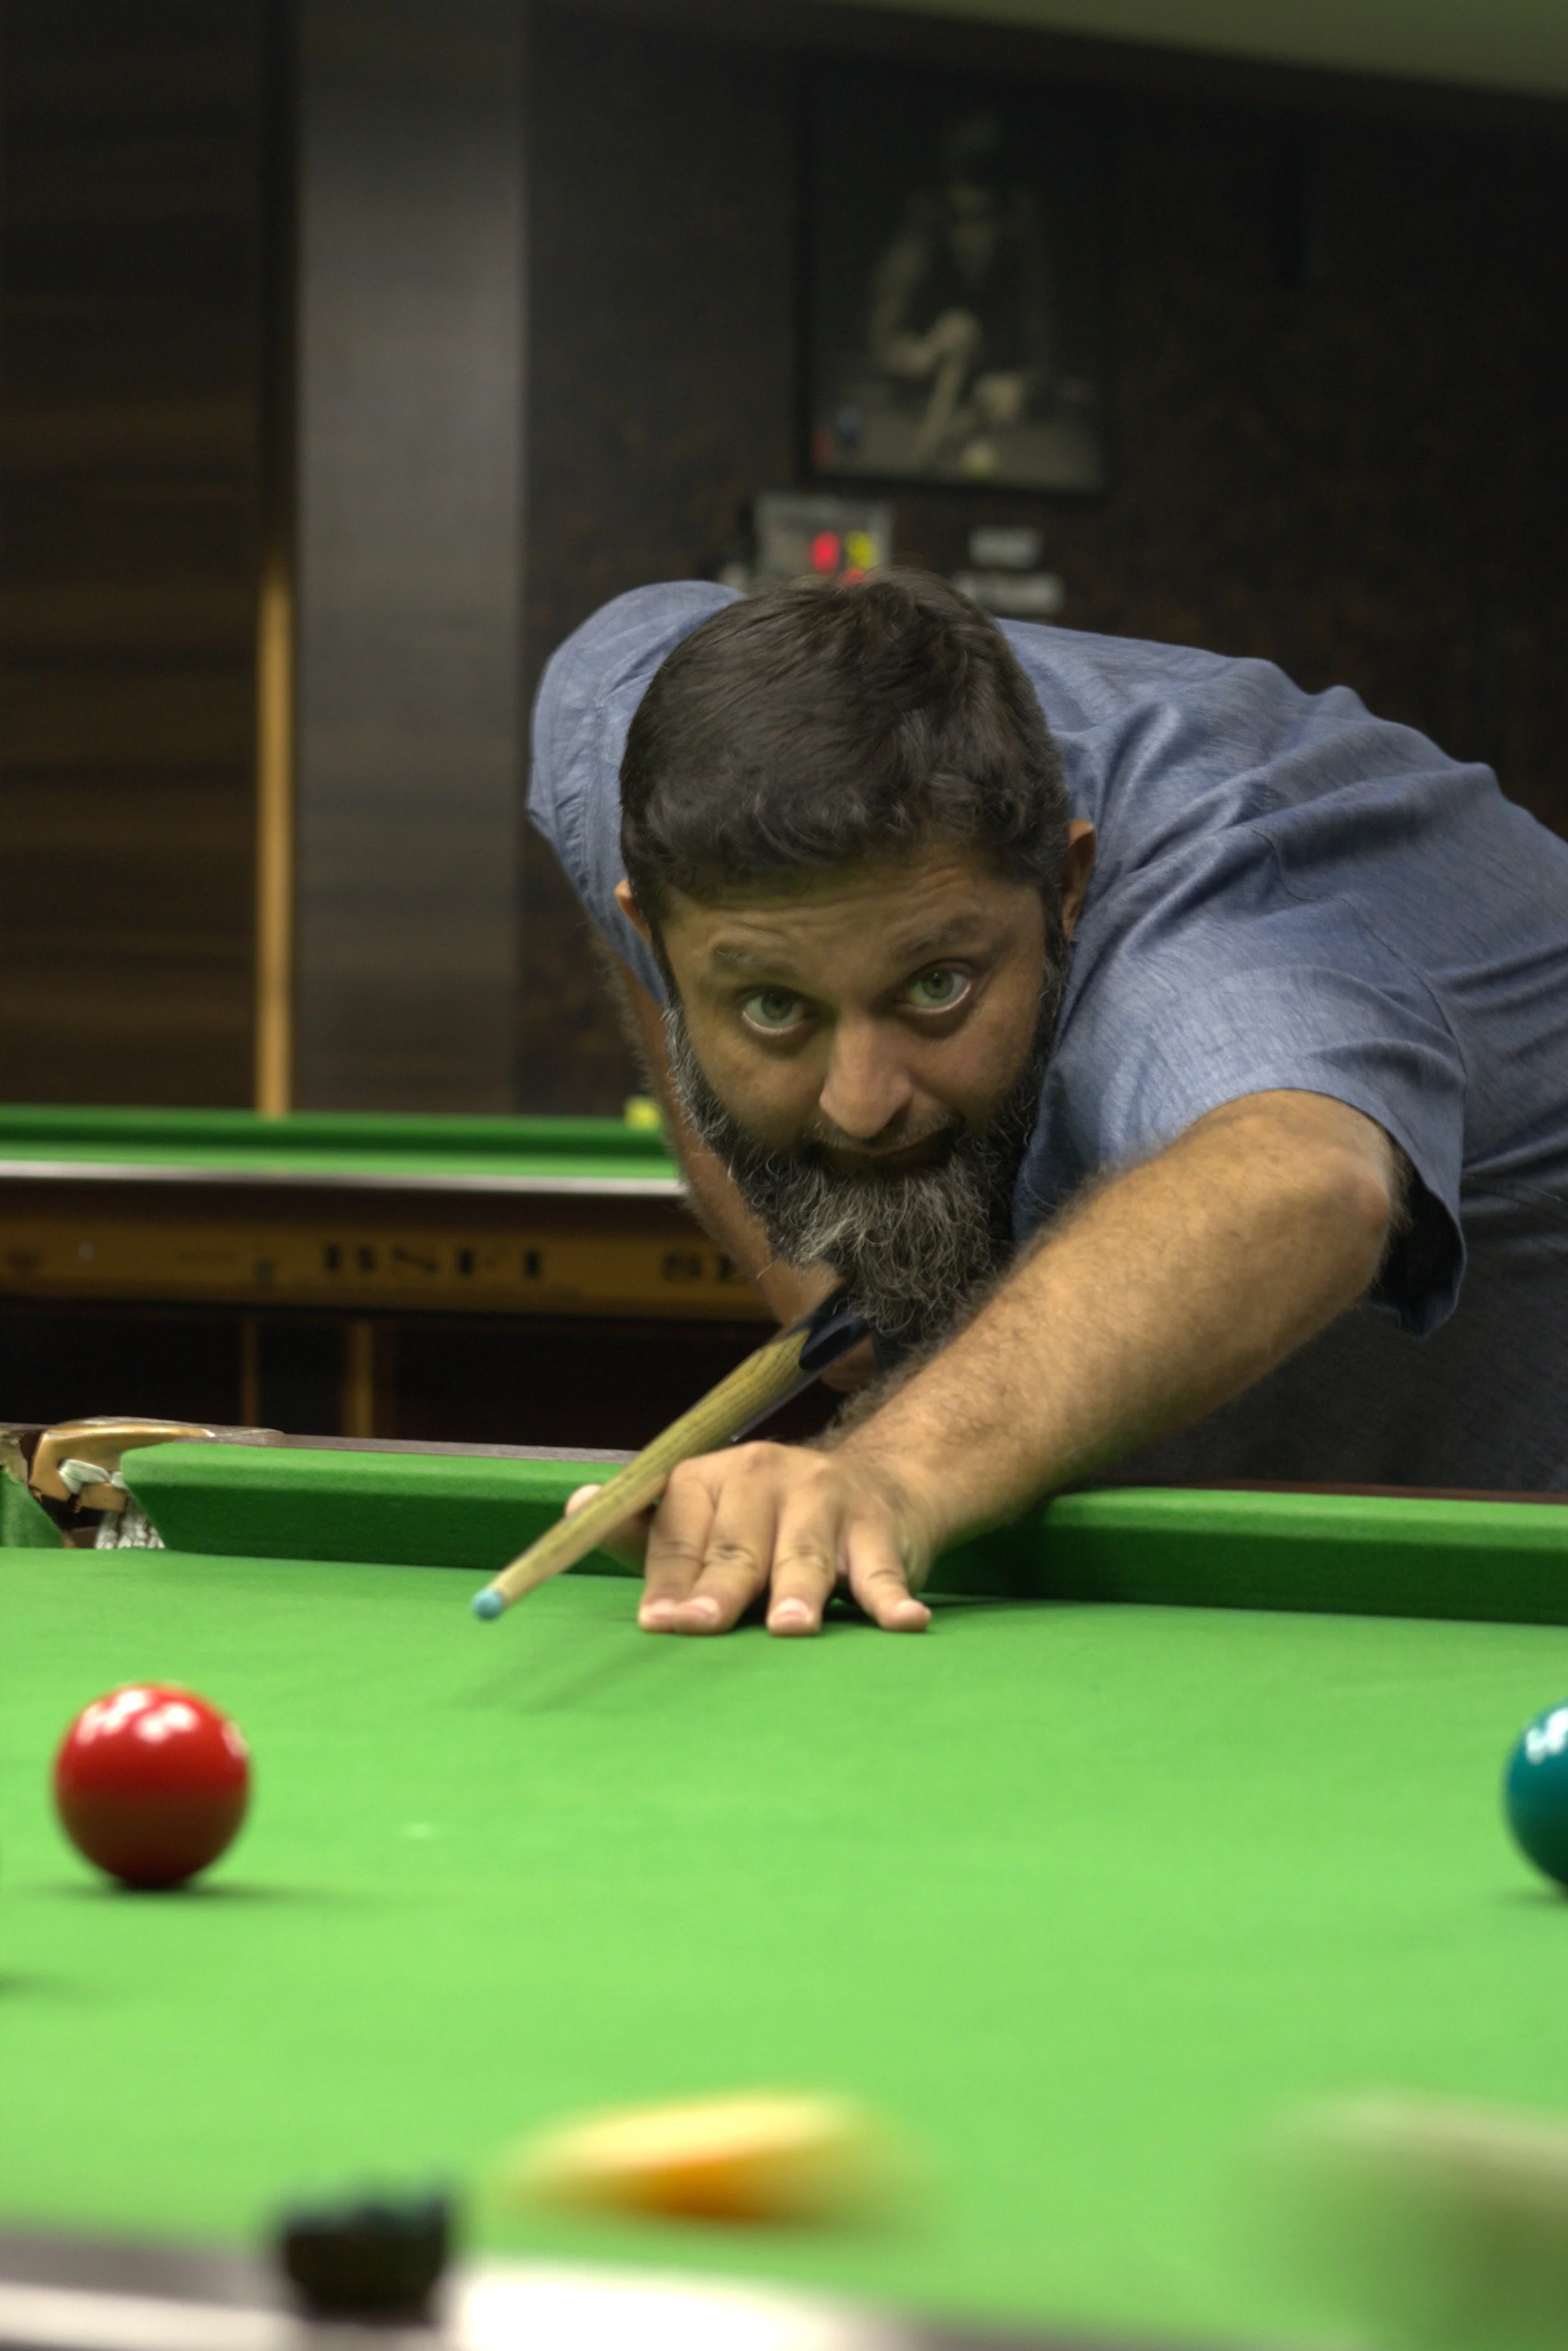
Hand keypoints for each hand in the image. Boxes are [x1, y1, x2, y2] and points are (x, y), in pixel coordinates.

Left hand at [565, 1443, 935, 1637]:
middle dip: (718, 1590)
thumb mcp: (707, 1516)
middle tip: (698, 1626)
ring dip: (797, 1591)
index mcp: (712, 1478)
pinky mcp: (879, 1528)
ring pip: (803, 1553)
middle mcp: (765, 1476)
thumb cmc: (768, 1522)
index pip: (680, 1530)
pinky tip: (903, 1622)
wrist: (879, 1485)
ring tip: (790, 1628)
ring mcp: (825, 1498)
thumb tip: (575, 1508)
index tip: (656, 1621)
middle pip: (736, 1545)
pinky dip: (891, 1597)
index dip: (667, 1579)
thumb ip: (645, 1527)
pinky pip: (882, 1568)